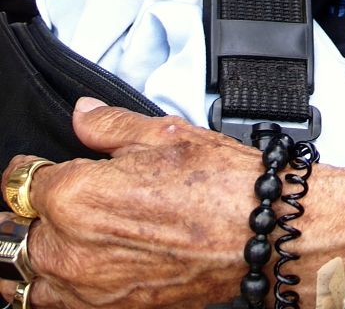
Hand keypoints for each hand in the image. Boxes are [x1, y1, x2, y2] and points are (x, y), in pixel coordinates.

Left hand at [0, 100, 264, 308]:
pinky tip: (80, 268)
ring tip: (63, 238)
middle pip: (18, 232)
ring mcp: (86, 288)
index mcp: (78, 195)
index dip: (32, 169)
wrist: (259, 233)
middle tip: (62, 200)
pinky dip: (56, 287)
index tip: (41, 167)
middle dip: (36, 213)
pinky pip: (53, 305)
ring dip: (39, 254)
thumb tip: (82, 114)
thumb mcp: (164, 133)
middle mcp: (71, 248)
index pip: (21, 182)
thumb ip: (109, 124)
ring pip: (26, 275)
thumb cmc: (220, 185)